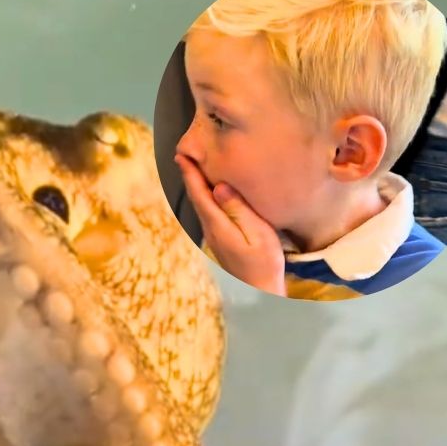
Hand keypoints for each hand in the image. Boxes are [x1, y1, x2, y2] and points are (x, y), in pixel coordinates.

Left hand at [175, 154, 285, 295]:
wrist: (261, 291)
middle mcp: (211, 229)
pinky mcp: (220, 241)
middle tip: (183, 154)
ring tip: (194, 168)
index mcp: (218, 224)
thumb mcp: (258, 234)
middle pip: (197, 197)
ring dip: (196, 186)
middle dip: (190, 176)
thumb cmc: (264, 263)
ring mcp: (214, 236)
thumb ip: (238, 210)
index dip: (190, 173)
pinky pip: (208, 212)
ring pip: (201, 205)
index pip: (199, 193)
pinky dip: (204, 197)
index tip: (181, 155)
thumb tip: (219, 187)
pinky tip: (210, 192)